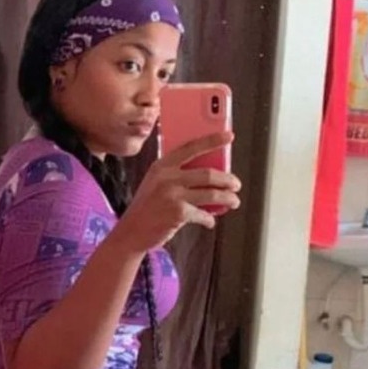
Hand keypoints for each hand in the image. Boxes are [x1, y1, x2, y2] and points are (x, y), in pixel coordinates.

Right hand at [112, 133, 240, 252]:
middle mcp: (168, 177)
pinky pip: (203, 214)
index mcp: (162, 165)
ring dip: (227, 198)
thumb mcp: (156, 183)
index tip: (229, 136)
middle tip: (236, 184)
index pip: (191, 147)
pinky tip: (210, 221)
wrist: (131, 231)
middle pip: (208, 173)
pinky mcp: (178, 213)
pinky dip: (209, 219)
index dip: (212, 140)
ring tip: (234, 201)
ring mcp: (173, 195)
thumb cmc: (147, 208)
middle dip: (227, 179)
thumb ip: (176, 174)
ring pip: (211, 194)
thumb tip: (208, 175)